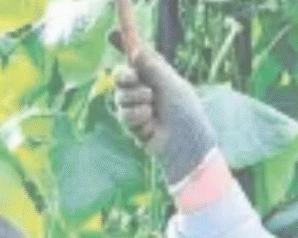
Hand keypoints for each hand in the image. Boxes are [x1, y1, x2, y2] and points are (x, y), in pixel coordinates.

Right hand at [115, 49, 216, 190]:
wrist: (186, 143)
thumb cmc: (186, 113)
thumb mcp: (171, 85)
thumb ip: (153, 68)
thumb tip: (135, 51)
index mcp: (157, 75)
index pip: (137, 57)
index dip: (124, 44)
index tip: (112, 34)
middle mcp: (145, 88)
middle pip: (120, 75)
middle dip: (125, 76)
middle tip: (134, 79)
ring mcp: (137, 106)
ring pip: (120, 95)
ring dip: (137, 100)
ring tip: (153, 109)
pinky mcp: (132, 123)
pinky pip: (123, 113)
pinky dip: (137, 116)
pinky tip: (150, 124)